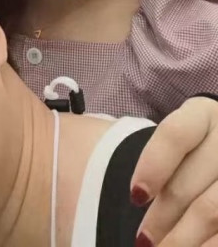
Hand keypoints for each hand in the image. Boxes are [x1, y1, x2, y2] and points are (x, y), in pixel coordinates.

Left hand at [131, 95, 217, 245]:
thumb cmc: (195, 149)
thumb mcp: (179, 140)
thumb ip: (159, 160)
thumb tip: (136, 196)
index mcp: (203, 113)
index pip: (175, 135)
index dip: (153, 166)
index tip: (135, 197)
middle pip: (189, 182)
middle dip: (162, 217)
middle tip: (143, 240)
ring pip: (212, 210)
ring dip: (184, 237)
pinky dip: (210, 244)